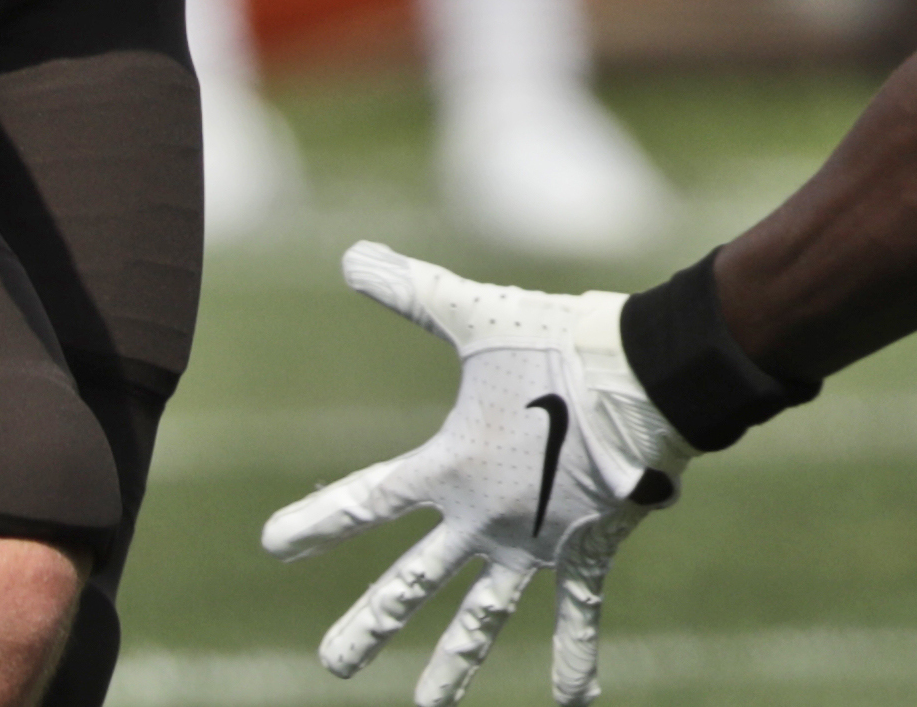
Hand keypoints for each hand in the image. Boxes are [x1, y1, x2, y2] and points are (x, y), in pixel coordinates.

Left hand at [264, 243, 693, 705]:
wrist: (643, 376)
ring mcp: (533, 541)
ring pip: (485, 615)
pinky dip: (576, 656)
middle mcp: (484, 517)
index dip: (319, 521)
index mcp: (451, 467)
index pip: (368, 499)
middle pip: (413, 583)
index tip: (273, 545)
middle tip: (331, 665)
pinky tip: (574, 703)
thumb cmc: (555, 342)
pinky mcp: (585, 548)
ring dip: (456, 664)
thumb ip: (412, 293)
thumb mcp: (476, 315)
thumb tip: (349, 254)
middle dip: (370, 624)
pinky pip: (577, 613)